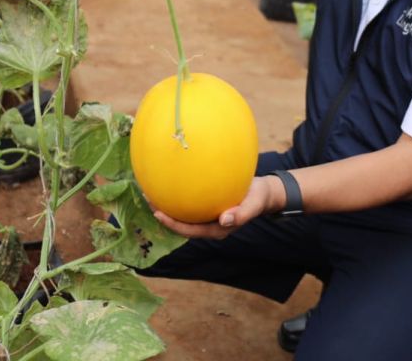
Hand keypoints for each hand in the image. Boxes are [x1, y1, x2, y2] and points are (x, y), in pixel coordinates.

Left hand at [152, 176, 280, 239]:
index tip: (158, 214)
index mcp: (217, 229)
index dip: (173, 225)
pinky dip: (178, 194)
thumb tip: (224, 220)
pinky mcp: (207, 204)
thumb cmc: (258, 198)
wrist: (263, 192)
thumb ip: (241, 214)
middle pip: (182, 224)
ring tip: (152, 191)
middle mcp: (209, 225)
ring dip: (167, 205)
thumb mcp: (253, 204)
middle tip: (148, 200)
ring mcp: (207, 215)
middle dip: (163, 215)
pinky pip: (190, 201)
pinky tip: (169, 180)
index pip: (190, 230)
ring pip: (183, 213)